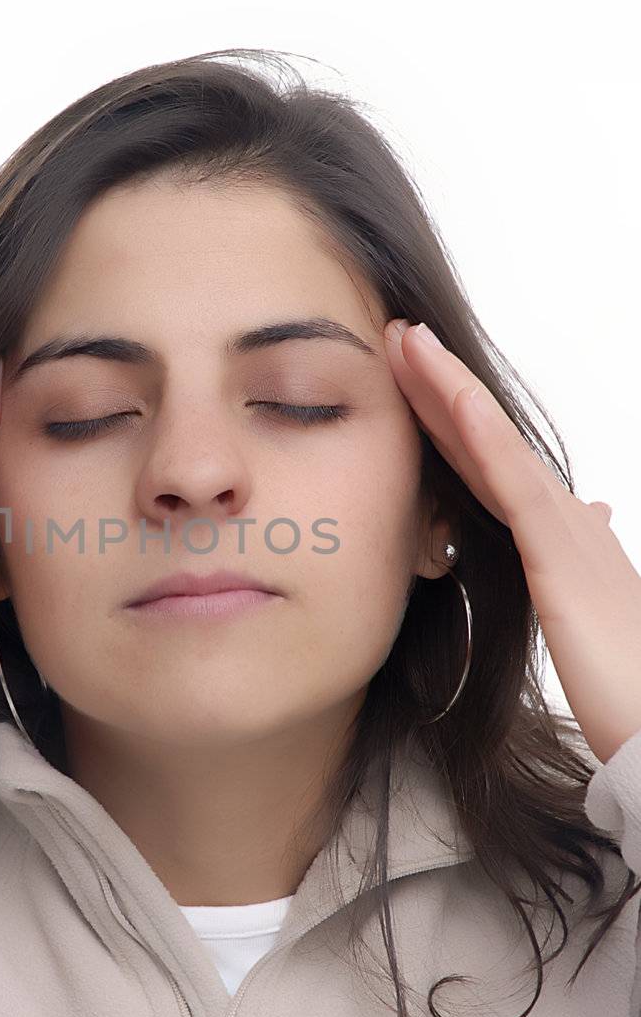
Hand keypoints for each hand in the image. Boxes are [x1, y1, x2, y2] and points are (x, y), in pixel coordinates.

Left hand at [383, 319, 640, 765]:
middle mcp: (564, 519)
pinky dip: (487, 440)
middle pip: (485, 440)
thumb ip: (575, 563)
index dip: (446, 417)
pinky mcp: (562, 559)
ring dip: (452, 389)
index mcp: (559, 534)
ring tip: (412, 342)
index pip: (487, 464)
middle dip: (439, 386)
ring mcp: (566, 532)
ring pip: (496, 446)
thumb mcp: (588, 611)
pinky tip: (458, 401)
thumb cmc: (627, 684)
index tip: (406, 373)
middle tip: (398, 333)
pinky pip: (517, 488)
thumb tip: (590, 513)